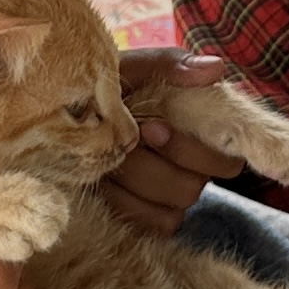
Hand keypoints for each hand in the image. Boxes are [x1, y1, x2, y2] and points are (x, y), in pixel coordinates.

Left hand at [103, 53, 250, 239]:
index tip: (152, 127)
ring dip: (134, 181)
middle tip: (124, 143)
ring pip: (173, 207)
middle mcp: (190, 168)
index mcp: (197, 132)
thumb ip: (170, 65)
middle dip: (152, 164)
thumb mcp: (131, 68)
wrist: (61, 111)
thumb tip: (216, 69)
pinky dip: (125, 204)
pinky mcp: (147, 217)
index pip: (227, 160)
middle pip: (193, 186)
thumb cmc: (103, 87)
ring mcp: (169, 196)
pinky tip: (104, 182)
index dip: (192, 149)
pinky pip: (153, 224)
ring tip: (106, 158)